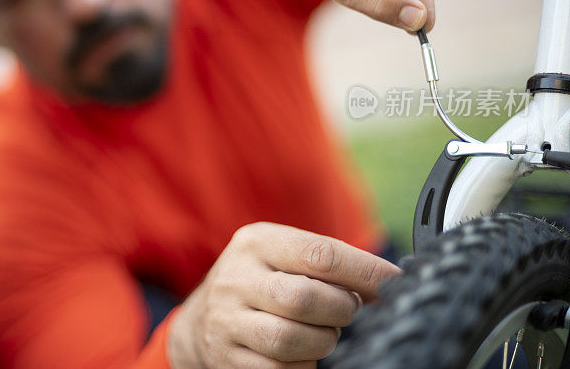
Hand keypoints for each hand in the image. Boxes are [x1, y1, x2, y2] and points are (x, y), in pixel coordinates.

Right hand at [168, 222, 400, 367]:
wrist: (201, 318)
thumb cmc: (261, 281)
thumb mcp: (282, 255)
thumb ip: (326, 261)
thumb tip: (389, 280)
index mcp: (256, 242)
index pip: (319, 254)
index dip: (366, 271)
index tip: (397, 281)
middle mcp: (236, 278)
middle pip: (304, 299)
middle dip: (340, 310)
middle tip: (347, 310)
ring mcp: (226, 321)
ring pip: (290, 340)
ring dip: (323, 341)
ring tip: (324, 332)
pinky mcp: (227, 358)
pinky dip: (304, 365)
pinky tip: (304, 353)